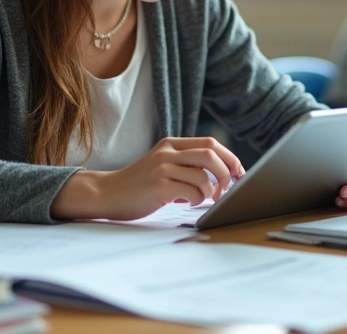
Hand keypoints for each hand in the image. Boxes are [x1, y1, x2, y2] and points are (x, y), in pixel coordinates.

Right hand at [51, 137, 243, 220]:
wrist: (107, 194)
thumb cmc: (139, 184)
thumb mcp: (162, 165)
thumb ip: (185, 164)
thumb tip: (221, 175)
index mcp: (171, 144)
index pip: (210, 143)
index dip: (230, 158)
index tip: (238, 173)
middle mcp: (168, 152)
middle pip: (210, 155)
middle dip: (226, 173)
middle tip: (226, 189)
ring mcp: (162, 168)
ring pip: (203, 176)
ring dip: (211, 192)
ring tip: (204, 200)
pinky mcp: (159, 186)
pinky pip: (191, 192)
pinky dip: (197, 200)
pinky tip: (187, 203)